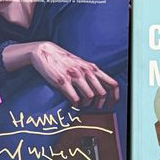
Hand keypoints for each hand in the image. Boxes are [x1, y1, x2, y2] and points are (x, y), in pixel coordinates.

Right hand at [4, 41, 119, 108]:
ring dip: (86, 105)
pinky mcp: (63, 81)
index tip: (110, 104)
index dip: (114, 97)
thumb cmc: (64, 61)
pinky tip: (72, 102)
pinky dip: (75, 104)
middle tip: (93, 107)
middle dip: (99, 104)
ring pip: (89, 97)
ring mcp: (74, 76)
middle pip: (101, 94)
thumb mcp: (82, 64)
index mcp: (92, 68)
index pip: (112, 84)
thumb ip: (92, 74)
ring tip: (81, 104)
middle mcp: (85, 71)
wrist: (45, 52)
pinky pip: (75, 99)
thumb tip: (102, 88)